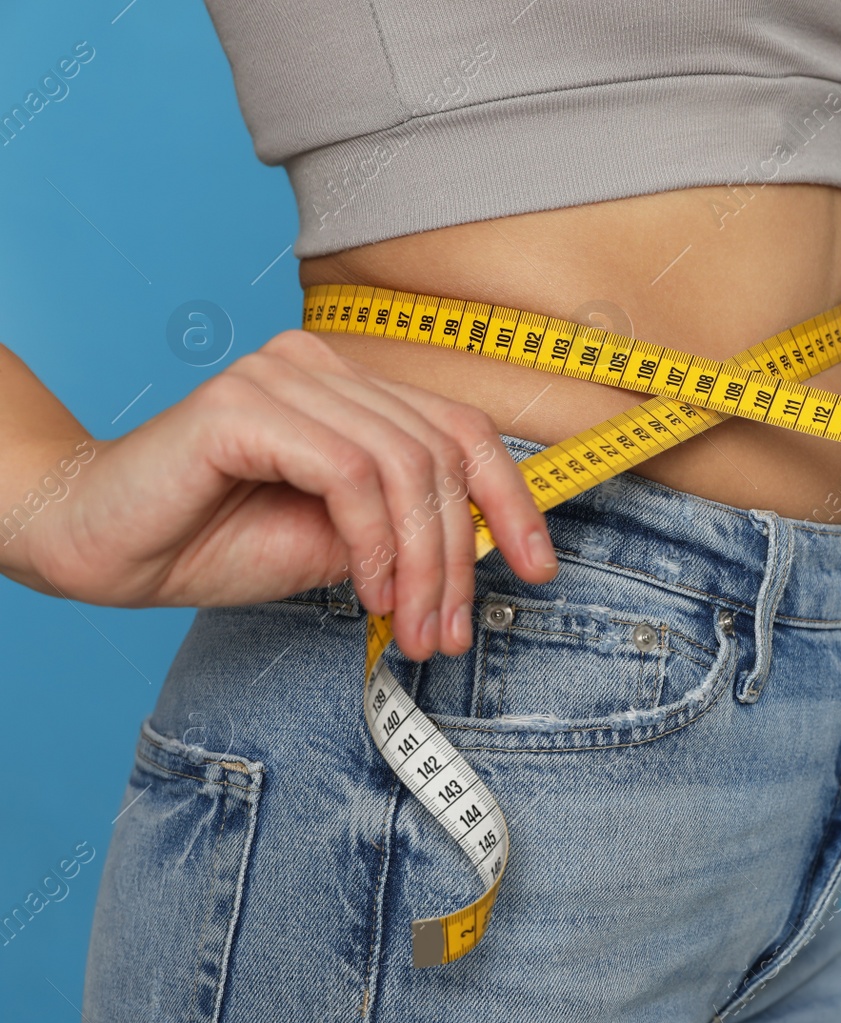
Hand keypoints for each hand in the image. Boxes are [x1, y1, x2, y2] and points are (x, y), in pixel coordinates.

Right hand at [26, 330, 557, 659]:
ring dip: (425, 562)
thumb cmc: (213, 542)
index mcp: (349, 388)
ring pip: (406, 466)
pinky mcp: (245, 406)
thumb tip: (485, 545)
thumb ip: (407, 528)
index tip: (537, 568)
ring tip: (418, 626)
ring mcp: (282, 376)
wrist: (98, 550)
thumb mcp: (341, 544)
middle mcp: (319, 366)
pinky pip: (351, 474)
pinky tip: (371, 592)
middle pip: (441, 451)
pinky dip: (377, 543)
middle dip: (461, 555)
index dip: (513, 499)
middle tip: (452, 631)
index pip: (462, 428)